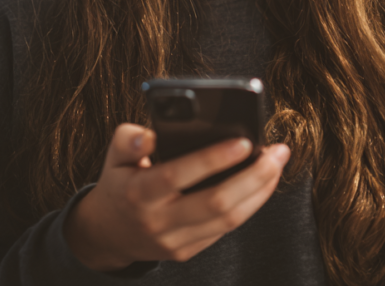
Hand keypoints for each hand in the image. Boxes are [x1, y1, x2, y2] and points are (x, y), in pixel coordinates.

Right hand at [63, 123, 290, 270]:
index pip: (178, 175)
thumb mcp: (114, 155)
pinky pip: (226, 229)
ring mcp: (175, 241)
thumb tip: (151, 134)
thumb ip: (130, 139)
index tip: (245, 141)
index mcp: (138, 193)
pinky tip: (263, 183)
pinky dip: (250, 204)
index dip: (213, 159)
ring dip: (260, 191)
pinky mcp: (188, 251)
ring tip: (277, 163)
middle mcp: (159, 221)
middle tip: (277, 152)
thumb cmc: (118, 182)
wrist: (107, 234)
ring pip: (228, 220)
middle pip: (216, 204)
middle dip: (254, 177)